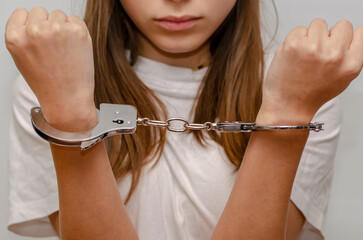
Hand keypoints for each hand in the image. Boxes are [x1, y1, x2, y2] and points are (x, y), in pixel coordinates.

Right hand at [5, 7, 96, 131]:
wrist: (68, 100)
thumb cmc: (48, 84)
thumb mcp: (23, 59)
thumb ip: (26, 37)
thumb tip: (37, 20)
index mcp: (15, 37)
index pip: (22, 13)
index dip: (32, 25)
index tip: (39, 38)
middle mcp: (34, 30)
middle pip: (41, 12)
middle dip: (47, 26)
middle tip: (54, 48)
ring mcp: (57, 29)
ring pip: (59, 15)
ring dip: (63, 28)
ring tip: (64, 51)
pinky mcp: (77, 31)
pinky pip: (76, 20)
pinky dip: (77, 31)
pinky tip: (75, 48)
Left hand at [258, 19, 362, 124]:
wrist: (288, 106)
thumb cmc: (312, 94)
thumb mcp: (342, 79)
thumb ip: (349, 56)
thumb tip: (351, 37)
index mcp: (351, 63)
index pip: (359, 33)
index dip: (346, 39)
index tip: (336, 48)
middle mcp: (334, 54)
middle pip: (341, 25)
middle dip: (330, 36)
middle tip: (319, 53)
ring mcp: (313, 48)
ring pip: (319, 24)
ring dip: (312, 36)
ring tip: (305, 56)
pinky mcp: (294, 44)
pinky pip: (299, 29)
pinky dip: (296, 40)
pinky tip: (294, 56)